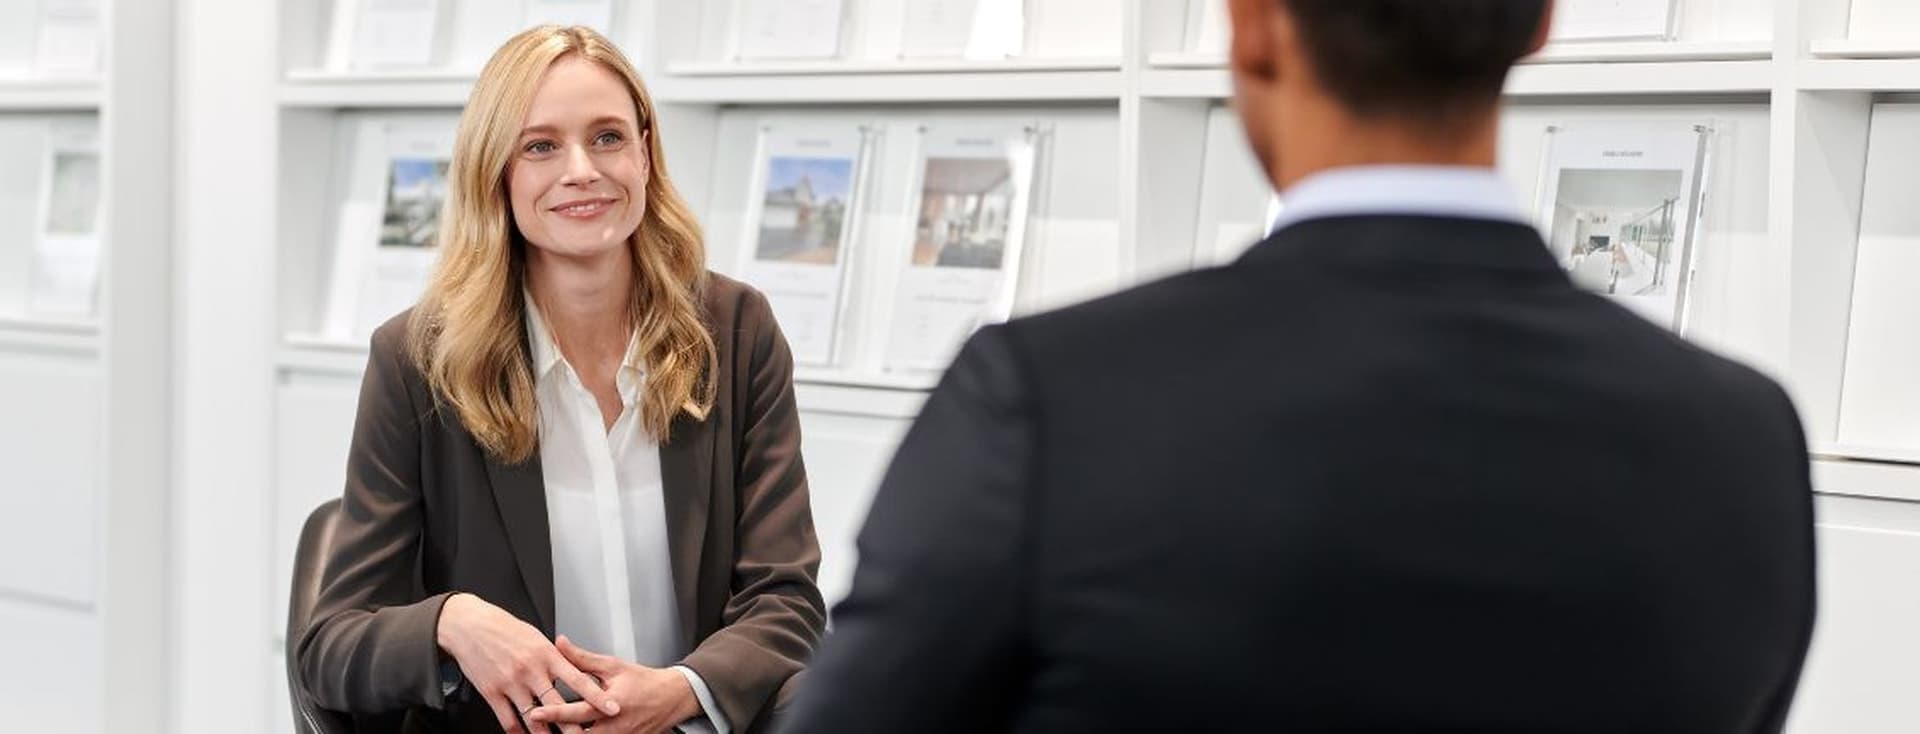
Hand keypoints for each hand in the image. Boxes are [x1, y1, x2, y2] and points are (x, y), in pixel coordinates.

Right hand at [436, 593, 621, 732]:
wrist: (469, 626)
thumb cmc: (504, 628)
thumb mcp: (536, 636)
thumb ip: (555, 656)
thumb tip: (573, 669)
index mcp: (547, 654)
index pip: (579, 679)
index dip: (598, 696)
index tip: (613, 708)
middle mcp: (531, 670)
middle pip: (558, 705)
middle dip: (575, 726)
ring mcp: (511, 683)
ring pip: (534, 718)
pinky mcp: (492, 693)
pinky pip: (508, 720)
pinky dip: (519, 733)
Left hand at [526, 635, 700, 733]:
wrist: (673, 697)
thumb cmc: (644, 681)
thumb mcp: (612, 666)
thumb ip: (582, 658)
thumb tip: (560, 644)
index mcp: (610, 704)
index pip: (577, 711)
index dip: (554, 713)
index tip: (535, 713)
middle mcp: (615, 726)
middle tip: (539, 728)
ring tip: (555, 731)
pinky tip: (575, 732)